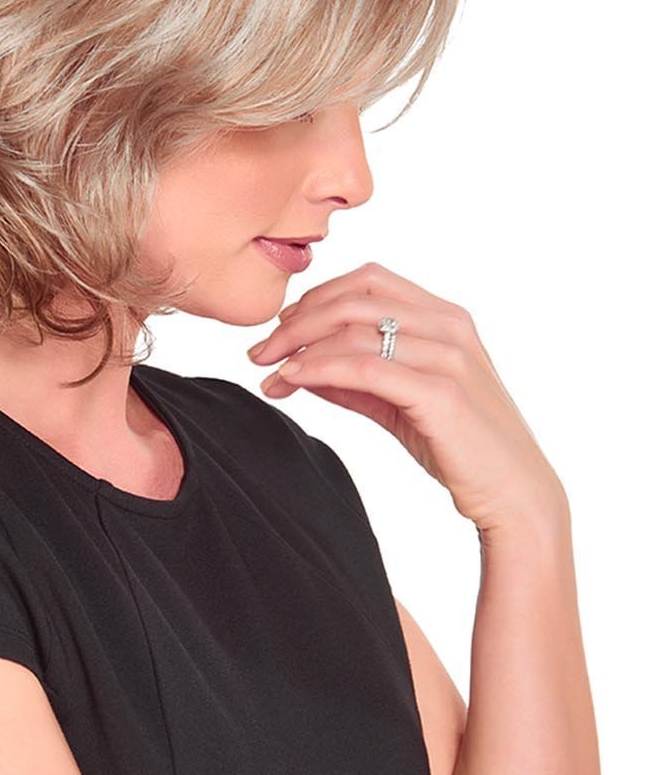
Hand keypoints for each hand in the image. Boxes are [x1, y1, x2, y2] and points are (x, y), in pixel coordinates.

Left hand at [247, 262, 566, 533]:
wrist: (514, 494)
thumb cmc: (462, 447)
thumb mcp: (403, 402)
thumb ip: (357, 380)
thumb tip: (300, 367)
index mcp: (446, 316)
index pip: (368, 280)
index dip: (317, 297)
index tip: (281, 329)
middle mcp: (449, 326)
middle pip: (354, 299)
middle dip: (296, 321)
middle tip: (260, 350)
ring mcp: (448, 356)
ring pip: (354, 331)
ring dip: (299, 347)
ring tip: (268, 370)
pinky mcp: (440, 393)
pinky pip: (364, 368)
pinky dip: (319, 369)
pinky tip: (293, 380)